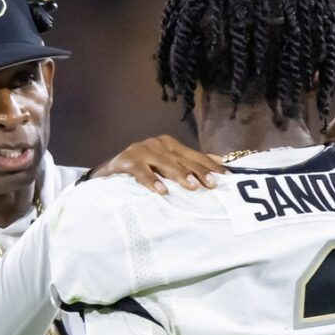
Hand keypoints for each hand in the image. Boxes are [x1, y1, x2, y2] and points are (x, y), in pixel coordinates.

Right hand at [91, 136, 224, 194]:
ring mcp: (141, 150)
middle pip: (182, 159)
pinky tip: (161, 190)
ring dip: (178, 174)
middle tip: (213, 184)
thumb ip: (189, 162)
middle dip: (198, 171)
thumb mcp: (166, 165)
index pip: (194, 155)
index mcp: (169, 144)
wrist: (108, 171)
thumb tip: (219, 160)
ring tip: (192, 186)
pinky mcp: (126, 161)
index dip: (210, 165)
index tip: (226, 177)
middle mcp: (157, 144)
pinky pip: (141, 172)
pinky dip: (152, 180)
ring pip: (164, 163)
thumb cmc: (142, 170)